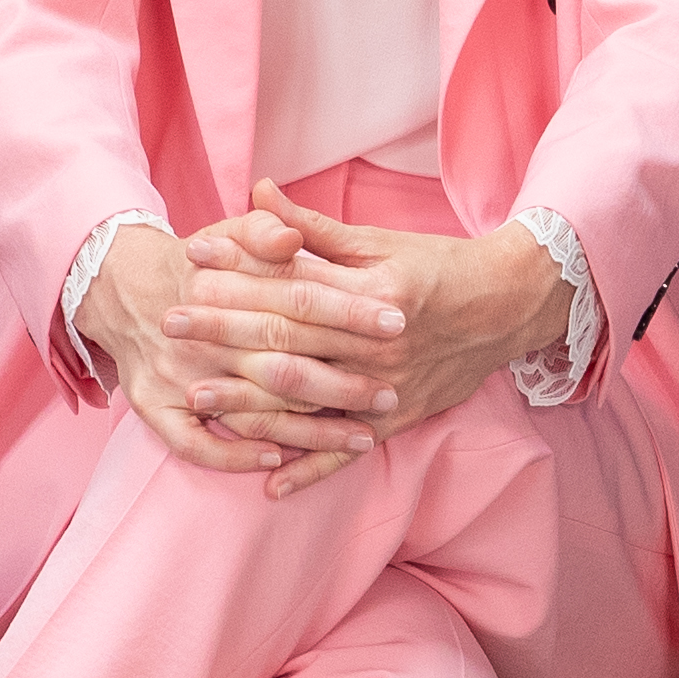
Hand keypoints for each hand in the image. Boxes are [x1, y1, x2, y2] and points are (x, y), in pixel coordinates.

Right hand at [79, 215, 401, 490]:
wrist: (121, 289)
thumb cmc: (195, 264)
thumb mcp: (227, 234)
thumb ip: (264, 230)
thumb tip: (291, 236)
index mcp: (220, 289)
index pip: (296, 300)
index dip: (348, 311)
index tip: (395, 321)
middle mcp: (198, 339)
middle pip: (281, 367)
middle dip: (341, 385)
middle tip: (390, 394)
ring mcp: (173, 379)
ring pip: (250, 415)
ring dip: (307, 434)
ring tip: (362, 439)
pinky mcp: (154, 409)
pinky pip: (195, 445)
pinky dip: (235, 457)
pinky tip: (279, 461)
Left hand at [211, 186, 565, 470]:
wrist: (510, 307)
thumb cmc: (441, 267)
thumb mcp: (381, 243)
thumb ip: (314, 228)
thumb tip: (259, 192)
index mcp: (374, 294)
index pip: (293, 282)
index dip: (239, 271)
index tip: (191, 262)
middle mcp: (378, 345)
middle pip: (289, 339)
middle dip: (225, 332)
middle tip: (169, 325)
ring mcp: (388, 388)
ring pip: (309, 401)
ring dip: (251, 403)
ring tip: (197, 399)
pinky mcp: (398, 420)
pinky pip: (346, 451)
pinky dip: (309, 470)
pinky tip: (268, 485)